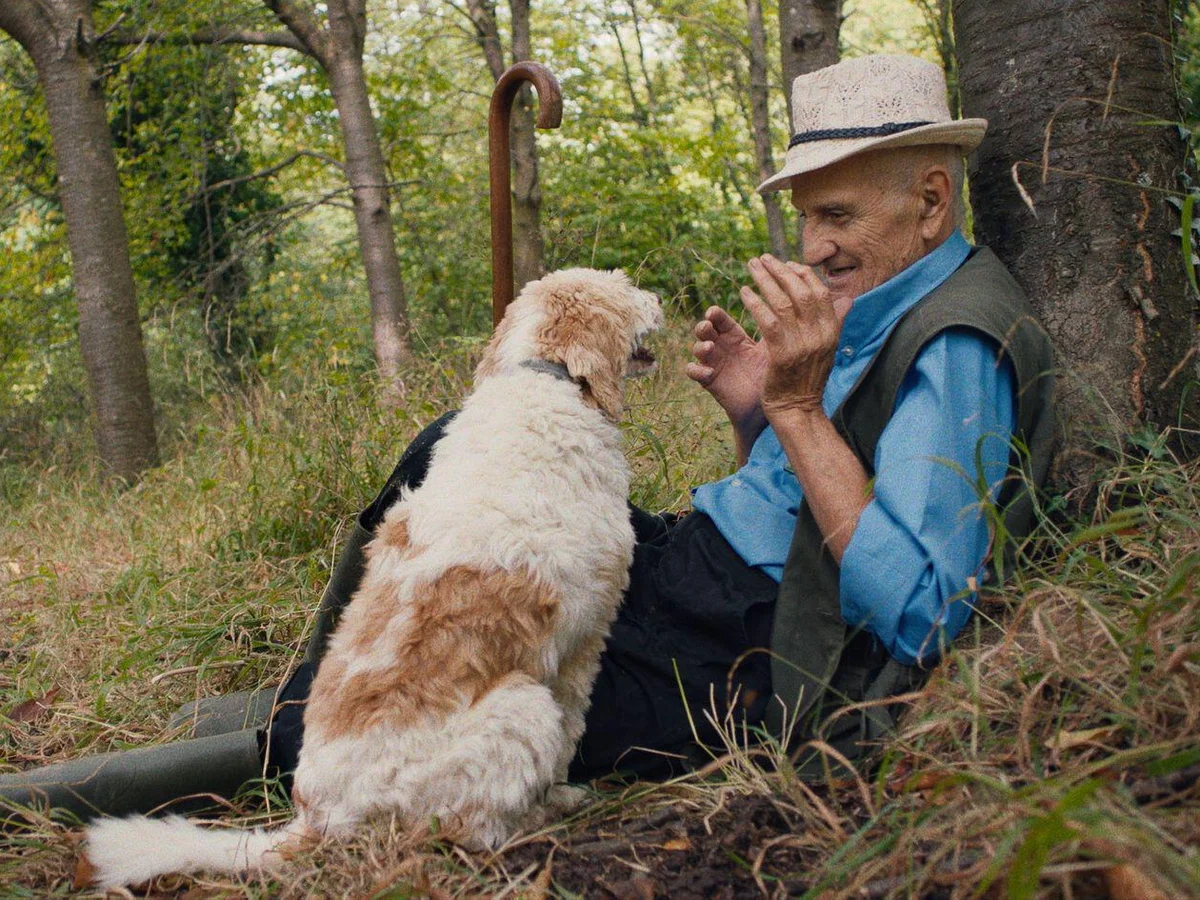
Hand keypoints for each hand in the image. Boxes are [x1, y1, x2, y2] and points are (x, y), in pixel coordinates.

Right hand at [686, 305, 767, 440]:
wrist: (769, 405)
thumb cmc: (774, 373)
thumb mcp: (775, 349)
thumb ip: (772, 329)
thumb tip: (779, 307)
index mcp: (735, 336)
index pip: (721, 320)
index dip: (714, 314)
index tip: (713, 312)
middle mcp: (722, 347)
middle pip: (704, 330)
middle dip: (702, 326)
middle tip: (707, 326)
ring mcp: (714, 363)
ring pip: (697, 348)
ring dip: (700, 346)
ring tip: (710, 348)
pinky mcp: (708, 380)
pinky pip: (693, 371)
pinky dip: (696, 369)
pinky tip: (708, 372)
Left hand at [740, 255, 851, 418]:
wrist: (797, 409)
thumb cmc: (808, 377)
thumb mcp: (828, 348)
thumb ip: (836, 321)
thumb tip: (848, 298)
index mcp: (832, 330)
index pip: (820, 292)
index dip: (802, 274)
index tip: (786, 263)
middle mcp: (820, 335)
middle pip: (800, 292)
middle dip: (780, 271)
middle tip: (762, 258)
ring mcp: (802, 345)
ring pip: (783, 303)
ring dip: (764, 281)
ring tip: (751, 267)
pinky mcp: (782, 354)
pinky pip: (767, 321)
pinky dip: (755, 303)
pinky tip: (744, 293)